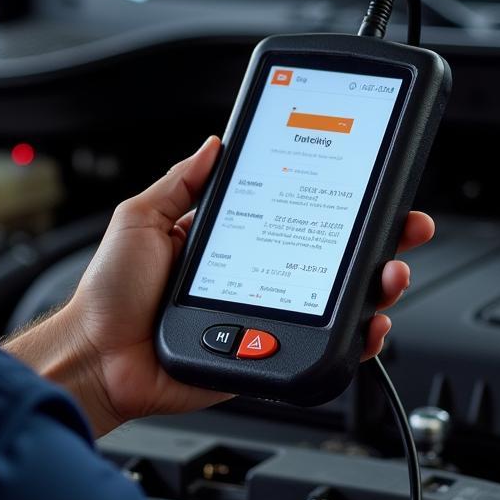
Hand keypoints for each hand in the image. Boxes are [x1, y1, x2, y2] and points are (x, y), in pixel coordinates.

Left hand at [6, 137, 433, 435]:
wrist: (96, 356)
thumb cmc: (110, 294)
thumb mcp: (142, 219)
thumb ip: (181, 183)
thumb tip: (214, 143)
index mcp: (232, 243)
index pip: (296, 215)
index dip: (335, 202)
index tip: (367, 183)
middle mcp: (257, 277)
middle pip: (331, 258)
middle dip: (378, 240)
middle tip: (403, 225)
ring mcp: (266, 319)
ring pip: (336, 303)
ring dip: (376, 285)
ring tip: (390, 271)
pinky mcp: (266, 356)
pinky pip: (320, 349)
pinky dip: (354, 340)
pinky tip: (370, 323)